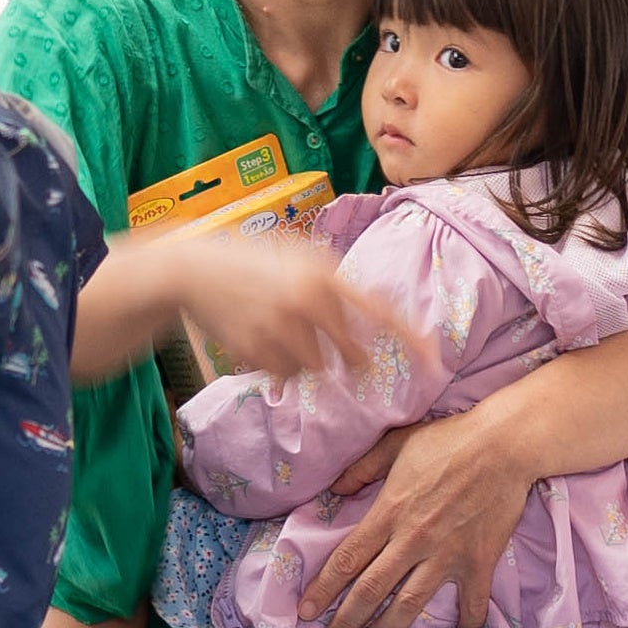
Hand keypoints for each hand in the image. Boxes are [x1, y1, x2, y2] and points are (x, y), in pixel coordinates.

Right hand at [167, 229, 426, 384]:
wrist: (193, 270)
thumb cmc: (250, 259)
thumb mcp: (295, 252)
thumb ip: (328, 278)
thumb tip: (363, 311)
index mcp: (323, 275)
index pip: (377, 312)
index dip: (408, 337)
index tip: (434, 360)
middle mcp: (307, 303)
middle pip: (348, 355)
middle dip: (351, 362)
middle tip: (352, 364)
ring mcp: (281, 330)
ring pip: (313, 367)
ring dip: (304, 359)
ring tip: (278, 331)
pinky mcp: (257, 352)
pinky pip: (283, 374)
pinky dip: (276, 365)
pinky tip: (258, 339)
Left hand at [299, 402, 532, 627]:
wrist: (505, 445)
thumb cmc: (450, 440)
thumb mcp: (397, 444)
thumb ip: (363, 467)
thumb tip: (335, 489)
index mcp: (389, 512)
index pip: (347, 559)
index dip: (323, 589)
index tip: (307, 610)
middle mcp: (412, 540)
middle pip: (371, 589)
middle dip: (346, 620)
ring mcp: (446, 555)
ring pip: (410, 604)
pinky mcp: (478, 562)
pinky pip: (471, 602)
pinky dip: (466, 620)